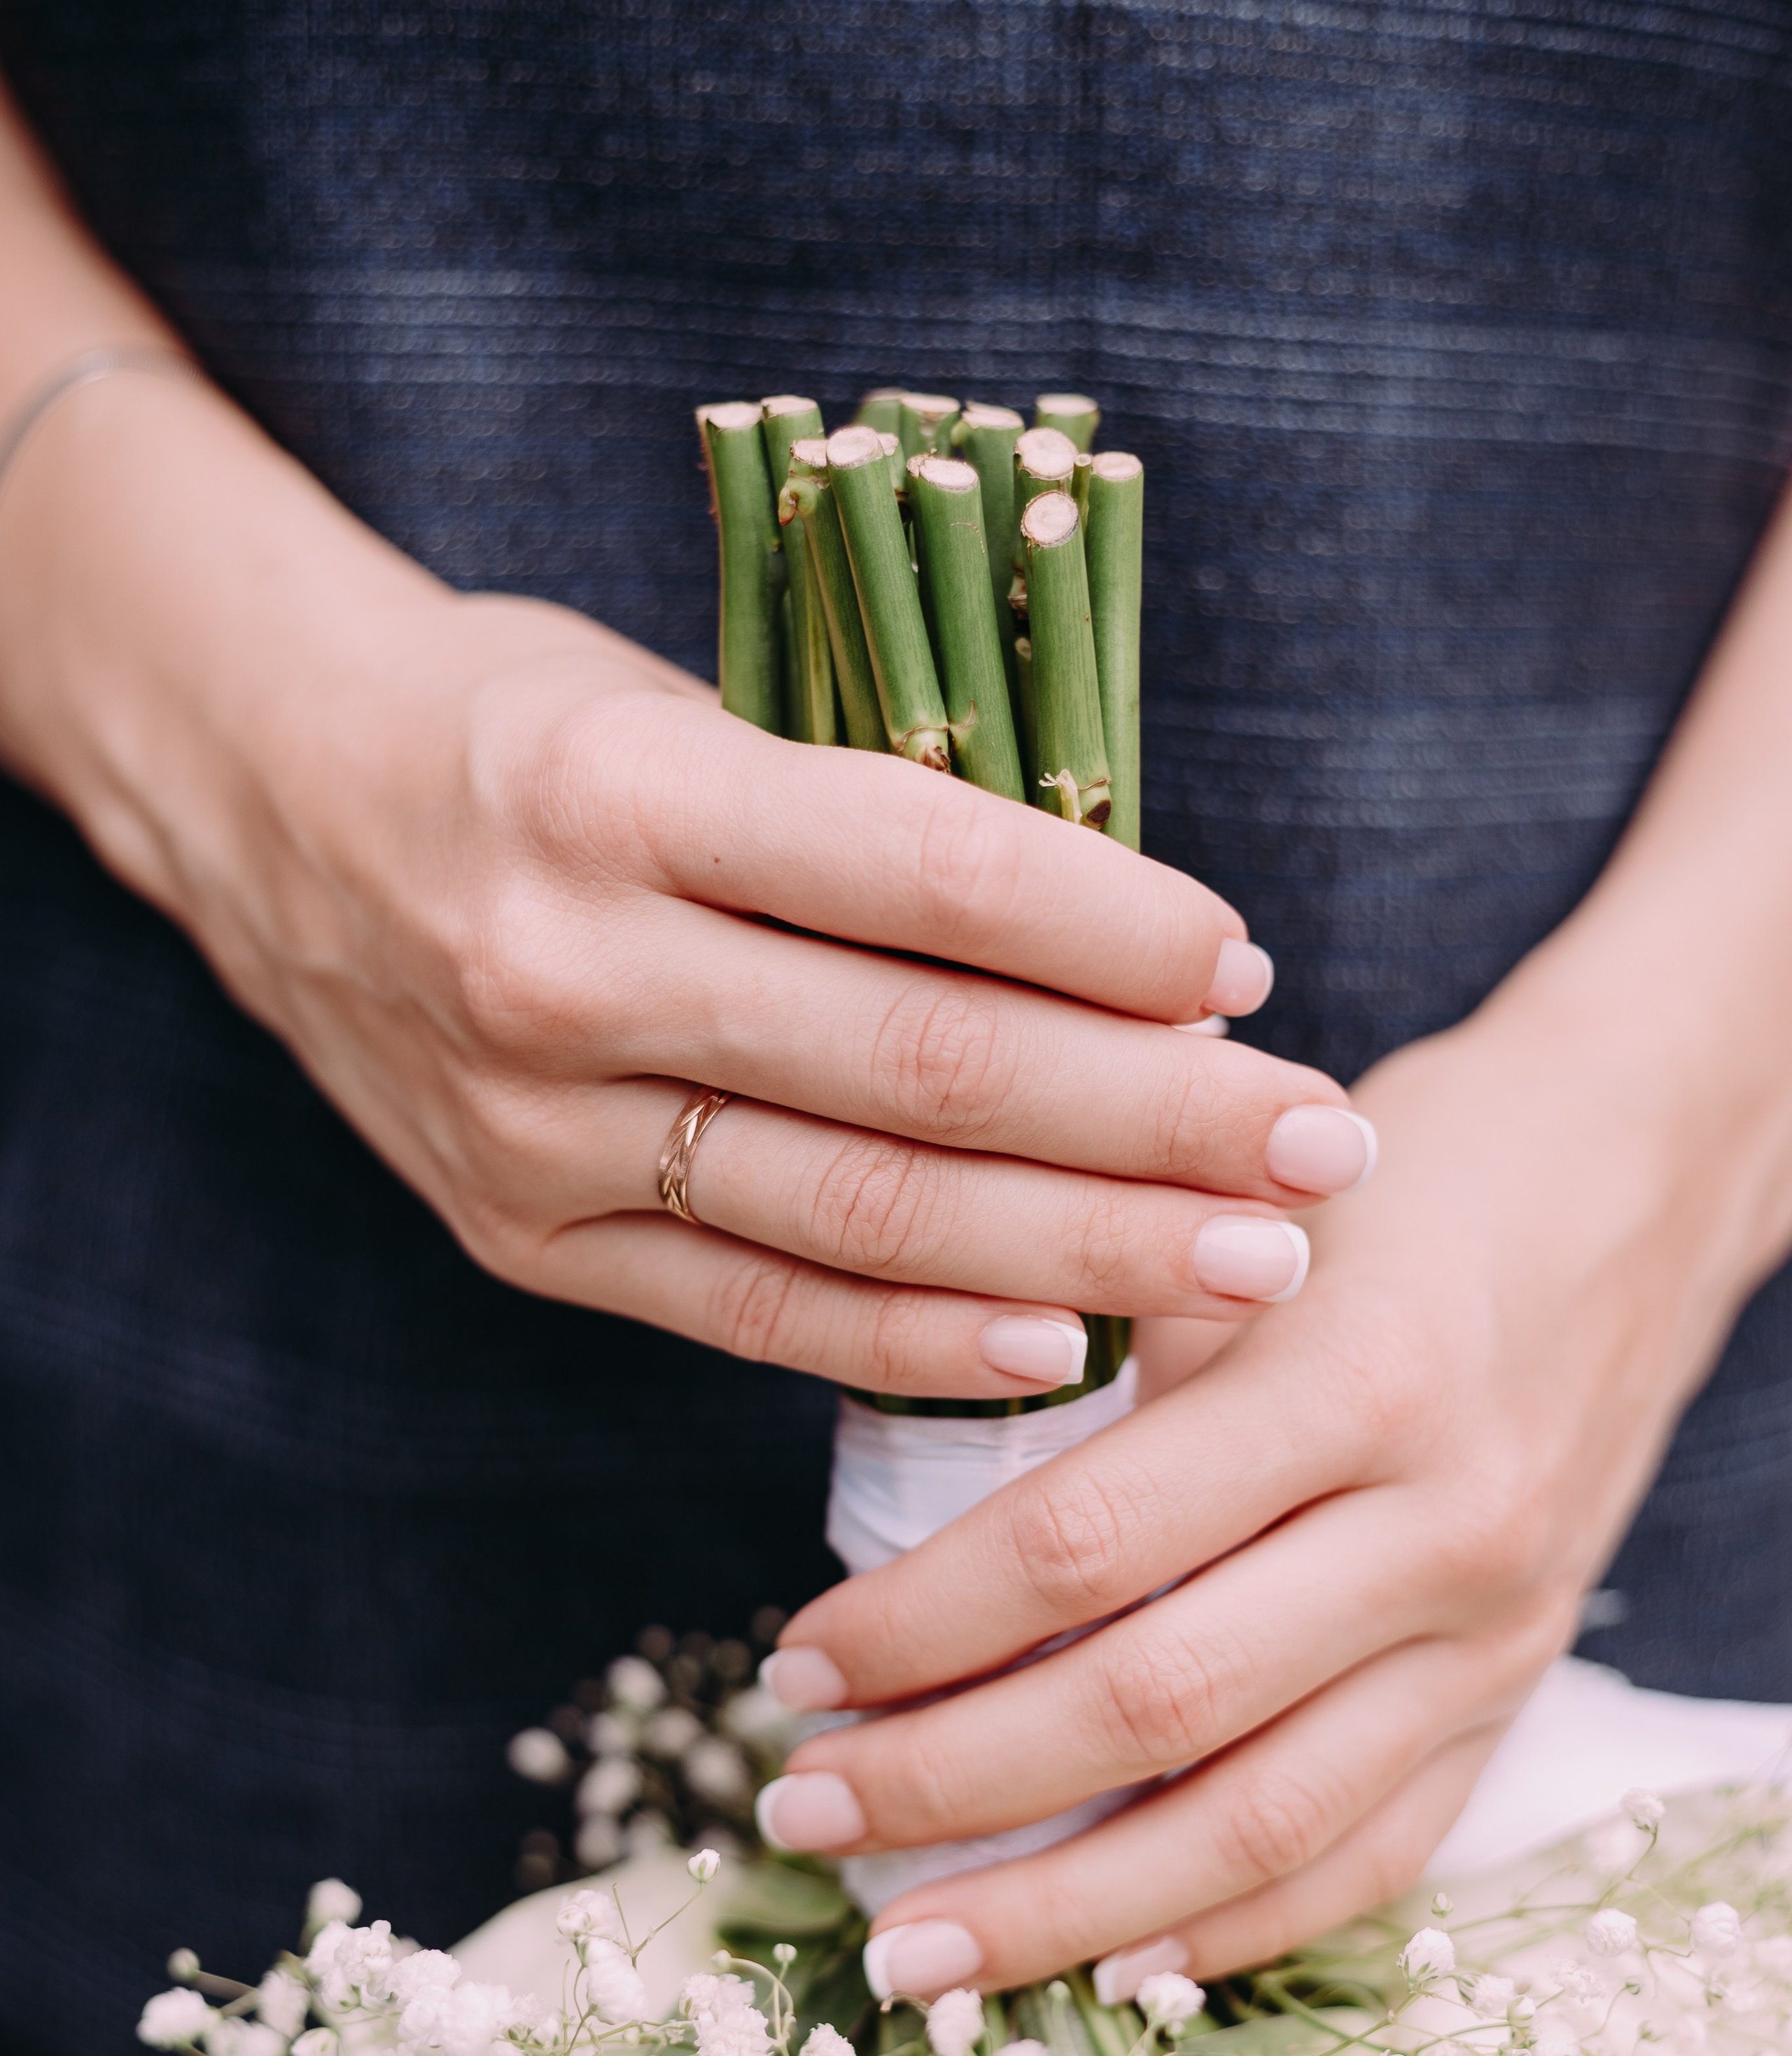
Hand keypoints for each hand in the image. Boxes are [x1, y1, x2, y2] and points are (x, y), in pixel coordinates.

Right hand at [0, 358, 1373, 1398]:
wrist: (272, 800)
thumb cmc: (524, 730)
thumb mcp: (684, 706)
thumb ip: (872, 827)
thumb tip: (1135, 958)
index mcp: (619, 791)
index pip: (923, 871)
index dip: (1109, 930)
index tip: (1249, 969)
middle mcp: (565, 967)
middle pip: (922, 1070)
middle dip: (1152, 1121)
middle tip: (1319, 1152)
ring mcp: (532, 1126)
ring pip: (856, 1211)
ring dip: (1080, 1250)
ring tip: (1252, 1265)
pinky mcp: (521, 1237)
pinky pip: (751, 1305)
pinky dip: (913, 1335)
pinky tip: (1057, 1349)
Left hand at [759, 938, 1791, 1986]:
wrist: (1629, 1198)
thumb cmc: (1402, 1183)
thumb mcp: (1246, 1217)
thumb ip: (1093, 1346)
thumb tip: (890, 1509)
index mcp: (1354, 1379)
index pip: (1087, 1543)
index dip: (918, 1624)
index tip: (791, 1665)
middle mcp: (1438, 1527)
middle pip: (1155, 1707)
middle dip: (950, 1785)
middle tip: (798, 1812)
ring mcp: (1488, 1635)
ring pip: (1257, 1825)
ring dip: (1062, 1909)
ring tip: (912, 1949)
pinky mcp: (1512, 1698)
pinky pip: (1369, 1856)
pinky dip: (1226, 1926)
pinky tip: (1101, 1963)